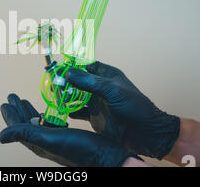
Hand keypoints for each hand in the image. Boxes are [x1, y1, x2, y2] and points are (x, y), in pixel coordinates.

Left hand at [0, 93, 139, 166]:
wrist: (105, 157)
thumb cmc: (78, 149)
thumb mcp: (48, 138)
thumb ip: (25, 134)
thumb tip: (1, 136)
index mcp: (38, 143)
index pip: (18, 128)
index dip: (10, 115)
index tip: (4, 102)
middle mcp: (44, 142)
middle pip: (26, 124)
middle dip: (19, 109)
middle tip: (12, 96)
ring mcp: (55, 140)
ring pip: (38, 123)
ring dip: (30, 110)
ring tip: (24, 100)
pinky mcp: (66, 137)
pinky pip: (52, 124)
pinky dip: (47, 114)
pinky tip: (49, 111)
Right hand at [65, 61, 179, 158]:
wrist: (146, 134)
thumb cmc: (135, 108)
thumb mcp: (112, 91)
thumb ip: (90, 82)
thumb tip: (69, 72)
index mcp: (107, 75)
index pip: (86, 66)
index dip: (72, 66)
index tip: (59, 68)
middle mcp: (100, 87)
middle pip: (77, 81)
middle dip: (65, 82)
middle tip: (54, 85)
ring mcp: (96, 102)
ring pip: (75, 96)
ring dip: (65, 96)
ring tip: (55, 97)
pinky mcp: (94, 116)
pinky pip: (77, 111)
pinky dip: (69, 110)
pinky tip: (62, 111)